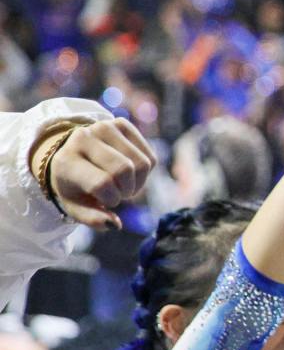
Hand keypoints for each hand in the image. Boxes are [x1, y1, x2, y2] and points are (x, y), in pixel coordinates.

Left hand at [42, 117, 156, 230]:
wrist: (70, 152)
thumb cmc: (73, 184)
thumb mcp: (75, 205)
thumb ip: (92, 218)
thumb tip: (116, 225)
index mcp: (67, 161)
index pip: (102, 183)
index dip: (112, 199)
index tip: (107, 201)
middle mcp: (83, 138)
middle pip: (124, 170)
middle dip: (127, 190)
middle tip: (119, 194)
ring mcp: (104, 127)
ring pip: (142, 163)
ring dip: (139, 182)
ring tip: (125, 184)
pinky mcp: (122, 124)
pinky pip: (150, 155)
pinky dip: (146, 171)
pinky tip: (132, 172)